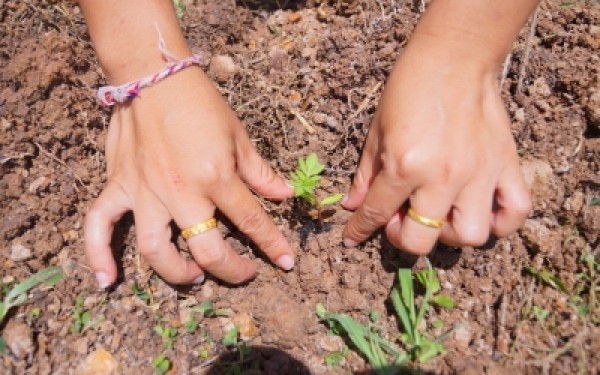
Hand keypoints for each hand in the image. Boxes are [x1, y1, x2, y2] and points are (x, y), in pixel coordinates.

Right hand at [84, 67, 294, 287]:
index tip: (286, 263)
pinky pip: (99, 225)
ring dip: (177, 273)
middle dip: (230, 270)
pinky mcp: (117, 184)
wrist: (153, 75)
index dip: (272, 246)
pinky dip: (99, 255)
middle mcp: (180, 191)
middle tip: (242, 273)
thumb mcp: (238, 136)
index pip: (251, 221)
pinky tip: (109, 279)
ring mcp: (145, 191)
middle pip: (206, 249)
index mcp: (215, 176)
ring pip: (155, 249)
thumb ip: (260, 172)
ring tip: (194, 275)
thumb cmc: (200, 103)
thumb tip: (284, 195)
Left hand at [342, 46, 531, 254]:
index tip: (352, 238)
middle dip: (403, 238)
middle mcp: (443, 177)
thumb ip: (365, 174)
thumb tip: (353, 206)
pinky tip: (481, 211)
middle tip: (400, 218)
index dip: (359, 230)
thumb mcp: (376, 130)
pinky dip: (501, 222)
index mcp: (405, 165)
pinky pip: (516, 211)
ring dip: (449, 235)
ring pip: (470, 236)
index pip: (376, 214)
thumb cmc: (409, 88)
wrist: (454, 57)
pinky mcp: (506, 165)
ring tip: (440, 215)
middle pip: (421, 240)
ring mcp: (479, 174)